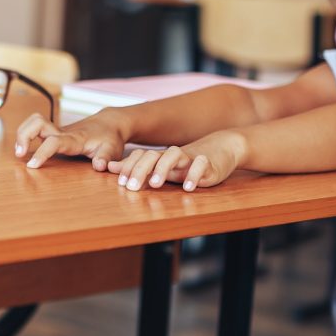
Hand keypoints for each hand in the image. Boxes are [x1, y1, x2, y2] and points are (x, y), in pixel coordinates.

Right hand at [14, 112, 127, 169]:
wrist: (110, 123)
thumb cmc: (110, 138)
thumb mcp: (112, 149)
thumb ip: (106, 158)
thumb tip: (99, 166)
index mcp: (74, 139)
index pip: (54, 142)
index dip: (42, 152)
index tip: (32, 165)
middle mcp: (62, 132)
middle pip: (37, 123)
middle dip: (24, 135)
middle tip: (20, 154)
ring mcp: (56, 131)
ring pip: (33, 122)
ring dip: (21, 134)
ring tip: (19, 152)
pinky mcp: (53, 133)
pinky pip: (34, 128)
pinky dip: (25, 135)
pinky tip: (23, 148)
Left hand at [109, 130, 246, 191]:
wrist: (223, 148)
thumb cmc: (188, 163)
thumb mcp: (163, 167)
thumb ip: (138, 168)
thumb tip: (112, 168)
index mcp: (160, 158)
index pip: (139, 157)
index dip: (129, 168)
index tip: (120, 184)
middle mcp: (172, 156)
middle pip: (152, 156)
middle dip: (140, 170)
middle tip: (132, 188)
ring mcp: (190, 158)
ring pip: (173, 155)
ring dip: (162, 169)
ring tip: (155, 184)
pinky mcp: (208, 163)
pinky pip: (201, 165)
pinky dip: (194, 174)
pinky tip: (187, 187)